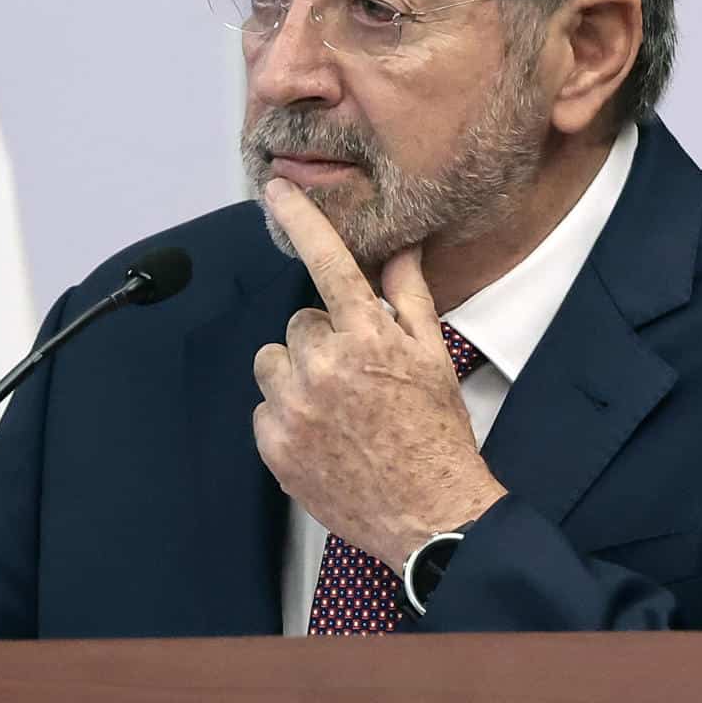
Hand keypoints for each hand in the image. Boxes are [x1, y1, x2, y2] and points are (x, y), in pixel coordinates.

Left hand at [251, 178, 507, 570]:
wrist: (429, 513)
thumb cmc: (437, 432)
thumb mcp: (433, 357)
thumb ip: (409, 297)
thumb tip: (401, 246)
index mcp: (368, 337)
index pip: (329, 263)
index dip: (303, 221)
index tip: (276, 188)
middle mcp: (325, 365)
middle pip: (299, 323)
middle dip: (323, 341)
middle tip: (357, 377)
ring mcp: (295, 407)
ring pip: (274, 362)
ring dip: (298, 376)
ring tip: (336, 407)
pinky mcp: (274, 444)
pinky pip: (264, 407)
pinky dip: (287, 417)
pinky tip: (323, 436)